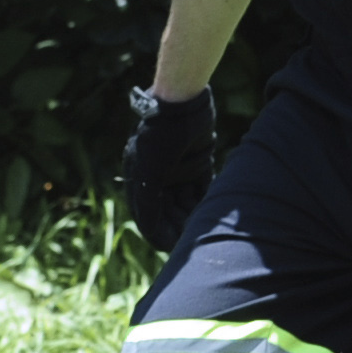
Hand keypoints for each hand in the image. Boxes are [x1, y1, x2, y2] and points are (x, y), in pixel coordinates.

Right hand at [118, 85, 219, 250]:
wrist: (182, 104)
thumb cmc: (160, 138)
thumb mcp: (149, 174)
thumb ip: (148, 205)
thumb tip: (152, 235)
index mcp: (138, 179)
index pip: (147, 215)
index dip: (159, 233)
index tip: (172, 248)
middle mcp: (157, 176)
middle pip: (169, 210)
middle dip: (179, 225)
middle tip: (191, 240)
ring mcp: (178, 169)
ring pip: (186, 201)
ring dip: (193, 215)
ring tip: (202, 229)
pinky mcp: (198, 161)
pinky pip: (202, 187)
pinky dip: (205, 199)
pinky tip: (212, 212)